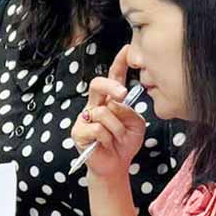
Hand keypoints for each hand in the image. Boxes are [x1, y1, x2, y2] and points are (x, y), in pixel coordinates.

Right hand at [69, 46, 145, 180]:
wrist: (115, 166)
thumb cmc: (125, 143)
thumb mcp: (136, 124)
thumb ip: (129, 111)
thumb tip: (116, 104)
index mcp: (110, 100)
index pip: (113, 77)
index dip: (119, 63)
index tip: (127, 50)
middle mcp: (95, 105)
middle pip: (97, 84)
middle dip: (112, 86)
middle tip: (123, 94)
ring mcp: (84, 118)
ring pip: (104, 113)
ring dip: (117, 128)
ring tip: (118, 139)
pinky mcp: (78, 132)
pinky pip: (97, 129)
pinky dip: (107, 138)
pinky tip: (106, 144)